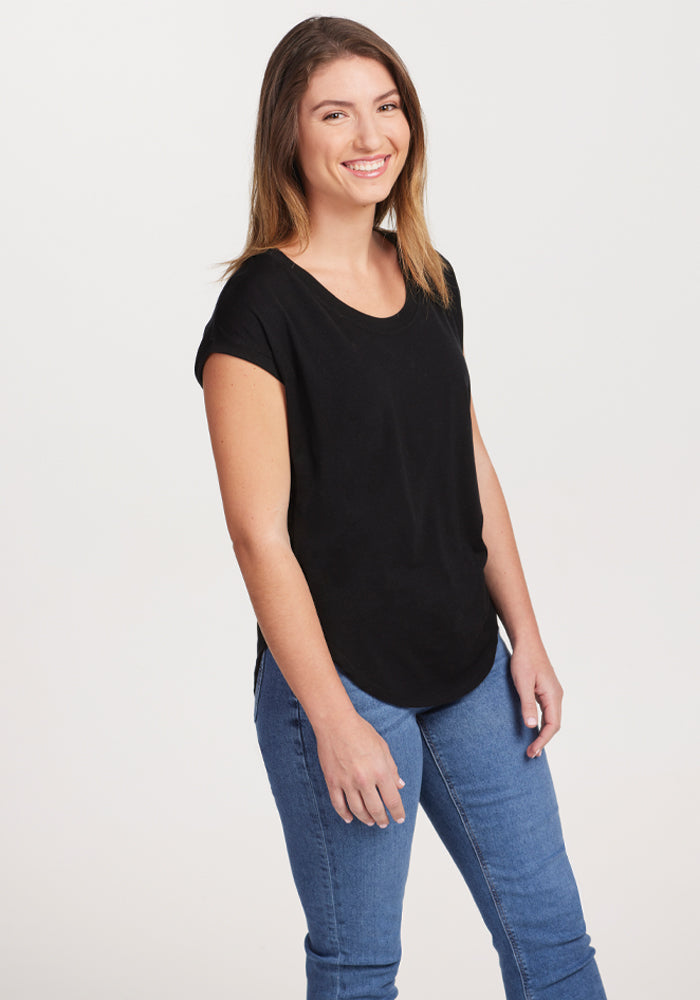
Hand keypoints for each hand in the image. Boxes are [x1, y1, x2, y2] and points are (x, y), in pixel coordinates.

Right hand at [313, 712, 405, 827]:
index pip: (392, 800)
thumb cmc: (361, 731)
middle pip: (375, 809)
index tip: (400, 818)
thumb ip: (392, 768)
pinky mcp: (332, 781)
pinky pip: (338, 804)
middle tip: (384, 824)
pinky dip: (345, 814)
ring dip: (366, 819)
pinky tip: (349, 818)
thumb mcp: (383, 747)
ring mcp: (347, 782)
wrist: (335, 723)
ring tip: (370, 822)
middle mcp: (364, 780)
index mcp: (380, 771)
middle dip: (382, 819)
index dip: (398, 812)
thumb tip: (399, 785)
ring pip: (357, 810)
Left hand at [509, 640, 563, 757]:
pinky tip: (534, 728)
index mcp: (553, 695)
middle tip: (531, 754)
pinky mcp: (546, 690)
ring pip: (551, 718)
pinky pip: (547, 711)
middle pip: (554, 724)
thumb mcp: (522, 683)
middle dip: (544, 740)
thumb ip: (527, 705)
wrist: (526, 642)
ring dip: (543, 733)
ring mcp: (552, 692)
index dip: (543, 740)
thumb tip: (531, 727)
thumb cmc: (524, 660)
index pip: (552, 725)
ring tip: (533, 746)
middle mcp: (556, 695)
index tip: (532, 751)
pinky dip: (542, 723)